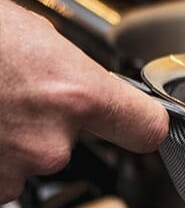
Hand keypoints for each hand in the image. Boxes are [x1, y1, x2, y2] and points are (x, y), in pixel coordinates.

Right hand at [0, 0, 168, 203]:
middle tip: (21, 95)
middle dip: (52, 126)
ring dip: (14, 142)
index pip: (148, 128)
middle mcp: (51, 141)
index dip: (142, 123)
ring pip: (29, 163)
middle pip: (75, 145)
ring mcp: (13, 168)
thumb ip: (78, 77)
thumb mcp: (42, 40)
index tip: (139, 122)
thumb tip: (95, 91)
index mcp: (80, 96)